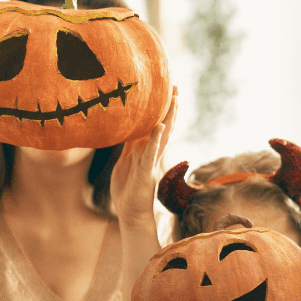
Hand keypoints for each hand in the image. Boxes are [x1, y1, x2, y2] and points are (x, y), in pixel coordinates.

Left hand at [111, 88, 177, 227]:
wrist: (131, 214)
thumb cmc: (127, 190)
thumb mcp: (125, 162)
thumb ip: (128, 147)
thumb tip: (125, 129)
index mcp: (145, 150)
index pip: (154, 125)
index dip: (159, 109)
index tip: (164, 90)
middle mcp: (152, 153)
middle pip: (164, 126)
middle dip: (170, 107)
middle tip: (175, 86)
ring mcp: (151, 162)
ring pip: (162, 136)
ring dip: (168, 117)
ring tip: (174, 99)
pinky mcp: (147, 172)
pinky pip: (151, 153)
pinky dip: (155, 140)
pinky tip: (158, 126)